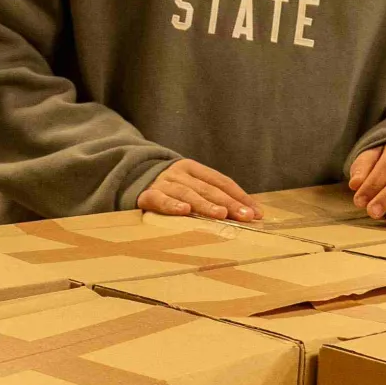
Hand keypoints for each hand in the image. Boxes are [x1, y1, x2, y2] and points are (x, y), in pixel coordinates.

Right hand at [136, 159, 261, 221]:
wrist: (129, 177)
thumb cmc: (168, 187)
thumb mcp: (189, 184)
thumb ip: (212, 195)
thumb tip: (246, 212)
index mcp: (193, 168)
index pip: (221, 181)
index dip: (240, 196)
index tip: (256, 212)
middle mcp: (179, 173)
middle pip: (209, 188)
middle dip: (230, 203)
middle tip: (246, 216)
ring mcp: (163, 183)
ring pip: (188, 194)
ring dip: (206, 205)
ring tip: (221, 214)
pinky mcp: (147, 194)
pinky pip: (161, 200)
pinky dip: (172, 205)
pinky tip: (184, 212)